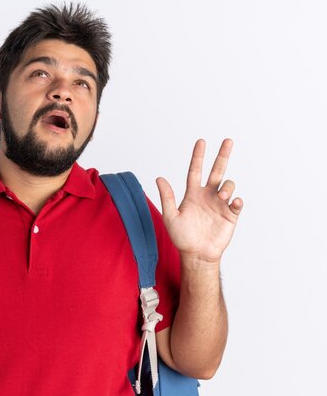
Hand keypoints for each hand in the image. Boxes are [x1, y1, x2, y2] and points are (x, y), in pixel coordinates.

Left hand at [156, 139, 242, 264]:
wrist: (197, 254)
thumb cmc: (182, 237)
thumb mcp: (171, 217)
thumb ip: (167, 197)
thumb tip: (159, 178)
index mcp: (193, 194)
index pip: (195, 170)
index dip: (198, 157)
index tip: (201, 142)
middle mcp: (207, 196)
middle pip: (217, 171)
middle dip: (222, 156)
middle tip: (228, 141)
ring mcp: (220, 204)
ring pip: (228, 184)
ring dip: (227, 185)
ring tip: (222, 194)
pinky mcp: (230, 215)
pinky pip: (237, 203)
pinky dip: (237, 200)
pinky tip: (233, 201)